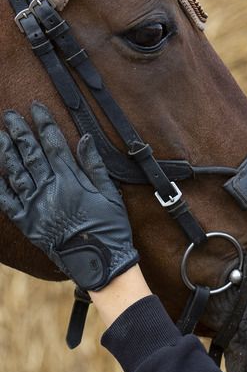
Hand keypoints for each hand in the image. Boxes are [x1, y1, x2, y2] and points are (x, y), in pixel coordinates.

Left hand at [0, 103, 138, 290]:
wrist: (99, 263)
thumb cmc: (110, 228)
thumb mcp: (110, 194)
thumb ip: (94, 165)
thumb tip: (85, 138)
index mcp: (71, 179)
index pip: (53, 144)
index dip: (43, 123)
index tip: (36, 107)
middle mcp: (49, 189)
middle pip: (30, 153)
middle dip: (19, 131)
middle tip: (10, 115)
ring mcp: (35, 206)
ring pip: (15, 172)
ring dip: (6, 153)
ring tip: (0, 136)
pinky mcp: (27, 223)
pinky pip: (8, 201)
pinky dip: (0, 186)